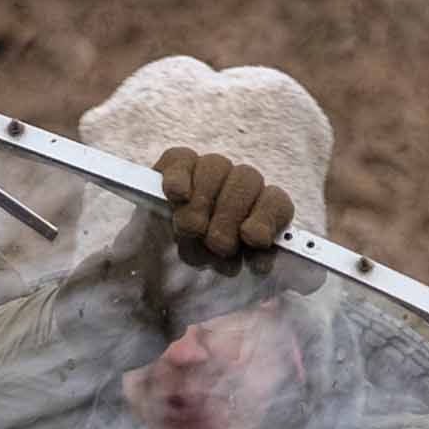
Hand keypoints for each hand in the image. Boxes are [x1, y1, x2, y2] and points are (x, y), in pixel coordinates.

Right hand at [158, 146, 292, 263]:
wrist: (152, 264)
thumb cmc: (198, 263)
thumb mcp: (224, 269)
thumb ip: (246, 263)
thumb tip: (261, 263)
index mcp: (258, 208)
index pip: (276, 202)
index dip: (266, 218)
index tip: (252, 239)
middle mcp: (237, 184)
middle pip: (246, 180)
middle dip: (230, 216)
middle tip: (217, 245)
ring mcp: (207, 170)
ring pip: (215, 167)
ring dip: (202, 202)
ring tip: (191, 231)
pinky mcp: (176, 164)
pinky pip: (182, 159)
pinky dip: (180, 178)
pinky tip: (177, 195)